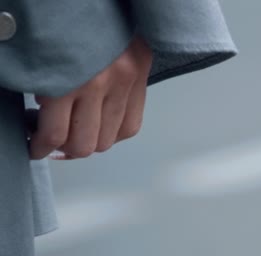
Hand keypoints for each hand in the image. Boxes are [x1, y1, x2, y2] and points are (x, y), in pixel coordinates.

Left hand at [29, 33, 153, 159]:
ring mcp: (125, 83)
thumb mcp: (42, 53)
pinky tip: (103, 125)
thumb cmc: (67, 18)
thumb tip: (44, 116)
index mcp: (67, 78)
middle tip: (56, 140)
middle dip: (65, 148)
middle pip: (84, 144)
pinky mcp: (141, 79)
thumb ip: (45, 86)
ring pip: (108, 140)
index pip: (55, 134)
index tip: (36, 147)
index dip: (41, 147)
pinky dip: (115, 133)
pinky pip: (131, 126)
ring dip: (91, 142)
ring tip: (80, 131)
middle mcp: (100, 85)